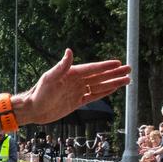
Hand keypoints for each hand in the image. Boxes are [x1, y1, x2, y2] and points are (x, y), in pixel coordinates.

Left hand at [14, 50, 131, 124]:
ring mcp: (77, 91)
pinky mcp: (76, 102)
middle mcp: (76, 81)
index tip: (119, 63)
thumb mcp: (49, 79)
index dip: (105, 66)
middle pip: (99, 76)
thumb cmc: (39, 93)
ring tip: (127, 80)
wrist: (33, 109)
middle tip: (129, 69)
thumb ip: (61, 66)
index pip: (92, 69)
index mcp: (71, 73)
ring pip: (99, 86)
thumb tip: (69, 51)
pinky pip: (93, 96)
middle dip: (114, 73)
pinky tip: (113, 89)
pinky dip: (104, 92)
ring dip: (113, 83)